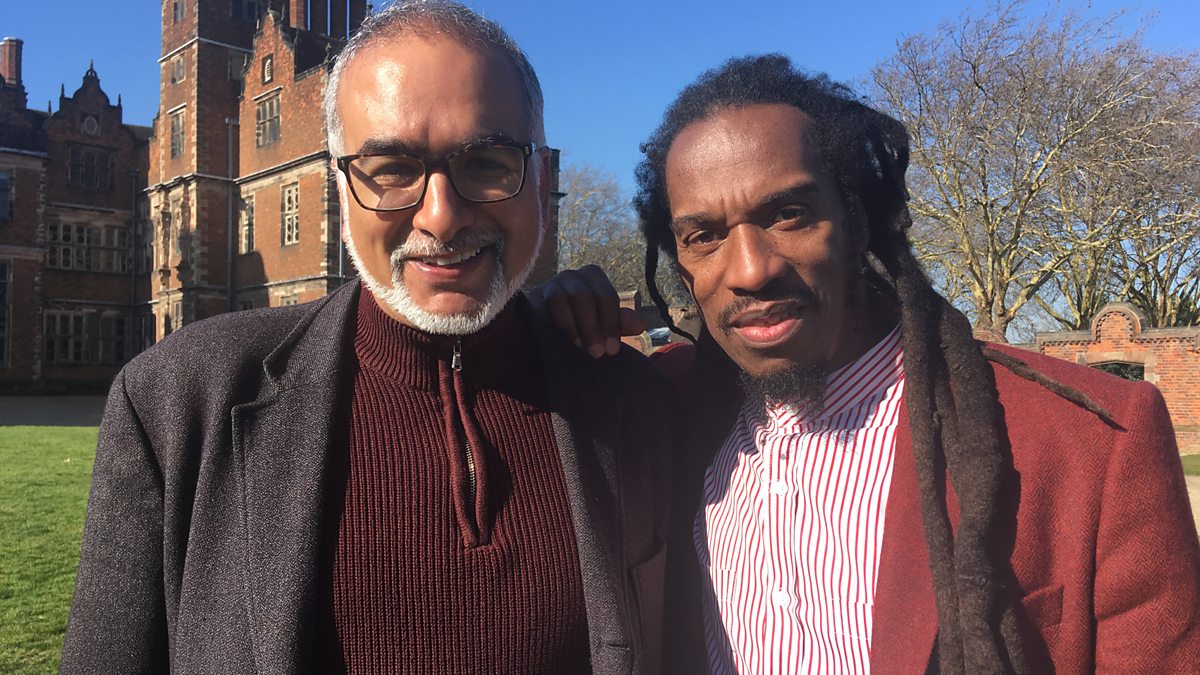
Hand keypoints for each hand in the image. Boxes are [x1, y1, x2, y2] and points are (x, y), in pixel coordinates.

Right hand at [531, 265, 646, 356]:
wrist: (545, 327)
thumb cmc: (581, 323)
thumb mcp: (603, 324)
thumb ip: (620, 323)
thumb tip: (640, 325)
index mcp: (594, 277)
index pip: (606, 296)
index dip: (611, 324)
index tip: (612, 350)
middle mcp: (573, 276)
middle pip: (586, 296)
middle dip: (594, 327)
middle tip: (598, 353)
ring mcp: (552, 284)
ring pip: (564, 298)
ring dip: (576, 326)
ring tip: (581, 347)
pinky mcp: (534, 298)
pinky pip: (547, 305)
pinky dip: (558, 323)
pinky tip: (564, 339)